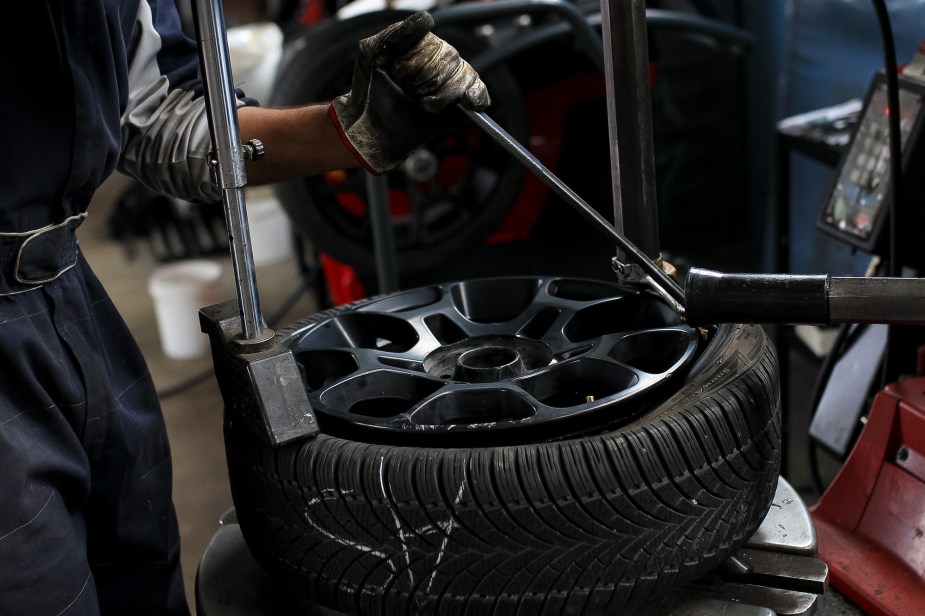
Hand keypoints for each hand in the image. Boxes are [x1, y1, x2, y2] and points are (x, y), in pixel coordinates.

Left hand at [329, 11, 489, 173]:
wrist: (372, 130)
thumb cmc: (369, 91)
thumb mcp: (372, 52)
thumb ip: (397, 32)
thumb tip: (427, 19)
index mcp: (420, 47)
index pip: (431, 45)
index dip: (413, 64)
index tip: (396, 76)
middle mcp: (438, 61)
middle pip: (449, 60)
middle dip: (425, 81)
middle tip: (408, 92)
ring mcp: (450, 82)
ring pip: (462, 77)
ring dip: (441, 96)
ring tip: (422, 104)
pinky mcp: (458, 104)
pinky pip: (478, 91)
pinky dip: (476, 96)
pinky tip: (469, 103)